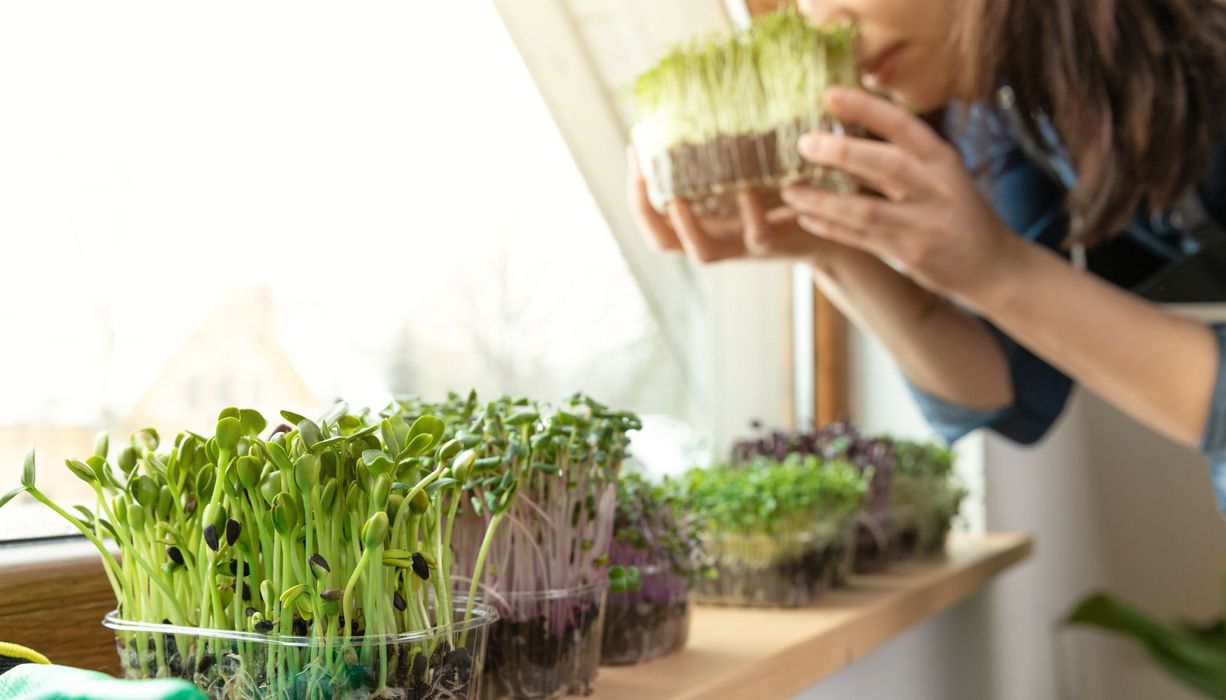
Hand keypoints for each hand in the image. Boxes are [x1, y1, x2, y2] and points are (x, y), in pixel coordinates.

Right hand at [626, 147, 846, 264]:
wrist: (839, 221)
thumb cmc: (790, 186)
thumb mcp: (752, 169)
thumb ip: (727, 150)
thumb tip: (706, 88)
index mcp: (705, 221)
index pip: (653, 220)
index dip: (635, 193)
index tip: (634, 151)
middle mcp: (718, 237)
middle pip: (663, 242)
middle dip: (645, 210)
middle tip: (642, 173)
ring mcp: (744, 244)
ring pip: (703, 253)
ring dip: (687, 227)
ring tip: (679, 197)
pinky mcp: (778, 241)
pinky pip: (758, 234)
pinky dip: (750, 212)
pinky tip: (746, 187)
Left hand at [781, 87, 1021, 306]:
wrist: (992, 265)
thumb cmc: (955, 210)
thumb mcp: (940, 174)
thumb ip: (903, 156)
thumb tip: (844, 128)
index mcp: (942, 159)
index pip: (903, 125)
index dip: (866, 108)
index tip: (829, 95)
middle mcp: (937, 188)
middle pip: (887, 165)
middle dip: (842, 152)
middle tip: (803, 143)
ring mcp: (925, 224)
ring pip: (866, 211)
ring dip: (824, 201)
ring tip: (790, 191)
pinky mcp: (912, 255)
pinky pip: (863, 240)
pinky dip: (832, 229)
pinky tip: (805, 218)